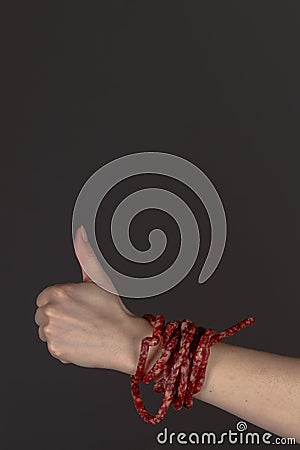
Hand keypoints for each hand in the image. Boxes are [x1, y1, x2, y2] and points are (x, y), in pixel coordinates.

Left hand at [34, 227, 154, 373]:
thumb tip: (80, 233)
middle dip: (58, 316)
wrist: (125, 340)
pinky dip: (65, 346)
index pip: (44, 298)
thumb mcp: (98, 279)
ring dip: (60, 331)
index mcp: (58, 293)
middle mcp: (50, 312)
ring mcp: (52, 333)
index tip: (75, 306)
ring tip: (81, 329)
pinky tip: (81, 341)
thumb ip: (85, 255)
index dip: (60, 302)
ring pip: (47, 331)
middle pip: (43, 314)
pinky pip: (54, 347)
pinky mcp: (56, 350)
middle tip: (80, 318)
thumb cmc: (113, 310)